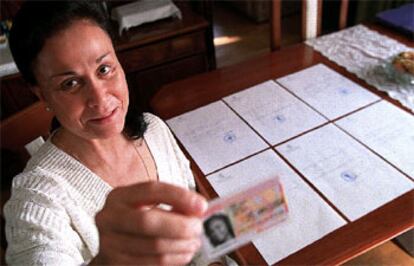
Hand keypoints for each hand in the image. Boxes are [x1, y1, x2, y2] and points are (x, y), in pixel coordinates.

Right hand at [90, 182, 207, 264]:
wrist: (113, 247)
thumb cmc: (139, 222)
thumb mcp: (150, 206)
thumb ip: (174, 204)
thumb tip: (199, 209)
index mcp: (119, 196)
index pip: (151, 190)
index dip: (179, 196)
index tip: (202, 206)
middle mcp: (109, 218)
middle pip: (147, 221)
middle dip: (180, 226)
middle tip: (198, 228)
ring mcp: (109, 243)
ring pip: (153, 246)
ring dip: (181, 245)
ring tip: (194, 242)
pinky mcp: (114, 263)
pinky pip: (152, 264)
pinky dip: (174, 259)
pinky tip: (183, 253)